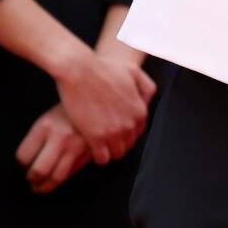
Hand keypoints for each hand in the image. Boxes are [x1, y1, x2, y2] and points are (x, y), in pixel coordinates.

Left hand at [14, 104, 90, 193]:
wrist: (100, 100)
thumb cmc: (71, 111)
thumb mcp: (49, 117)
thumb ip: (39, 139)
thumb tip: (29, 162)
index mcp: (45, 126)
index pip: (24, 156)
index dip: (22, 163)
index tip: (25, 164)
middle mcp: (60, 137)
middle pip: (38, 170)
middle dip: (32, 179)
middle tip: (32, 179)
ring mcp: (76, 146)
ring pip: (56, 177)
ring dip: (46, 186)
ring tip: (42, 186)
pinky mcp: (90, 152)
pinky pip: (72, 172)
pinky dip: (63, 179)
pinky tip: (59, 177)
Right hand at [52, 49, 155, 165]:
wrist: (80, 70)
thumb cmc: (104, 68)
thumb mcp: (134, 72)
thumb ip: (145, 87)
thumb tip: (147, 102)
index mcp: (140, 111)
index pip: (138, 133)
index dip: (127, 133)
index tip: (116, 130)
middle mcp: (130, 124)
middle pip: (128, 145)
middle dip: (118, 143)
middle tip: (106, 139)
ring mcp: (114, 132)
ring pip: (116, 154)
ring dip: (109, 151)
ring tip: (99, 145)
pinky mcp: (96, 138)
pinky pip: (102, 158)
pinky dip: (98, 156)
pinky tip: (91, 148)